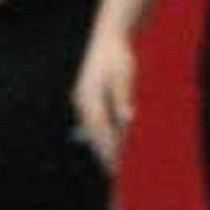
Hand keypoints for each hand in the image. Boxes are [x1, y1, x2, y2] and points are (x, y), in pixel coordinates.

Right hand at [73, 29, 138, 168]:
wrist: (110, 37)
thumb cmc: (119, 57)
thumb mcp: (123, 76)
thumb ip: (123, 97)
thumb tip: (127, 119)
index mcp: (89, 99)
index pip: (99, 131)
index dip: (107, 150)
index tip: (115, 167)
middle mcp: (83, 102)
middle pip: (94, 133)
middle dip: (104, 152)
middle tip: (115, 172)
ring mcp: (84, 99)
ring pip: (94, 129)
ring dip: (104, 144)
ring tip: (115, 162)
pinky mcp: (89, 97)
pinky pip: (96, 120)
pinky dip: (105, 132)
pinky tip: (115, 139)